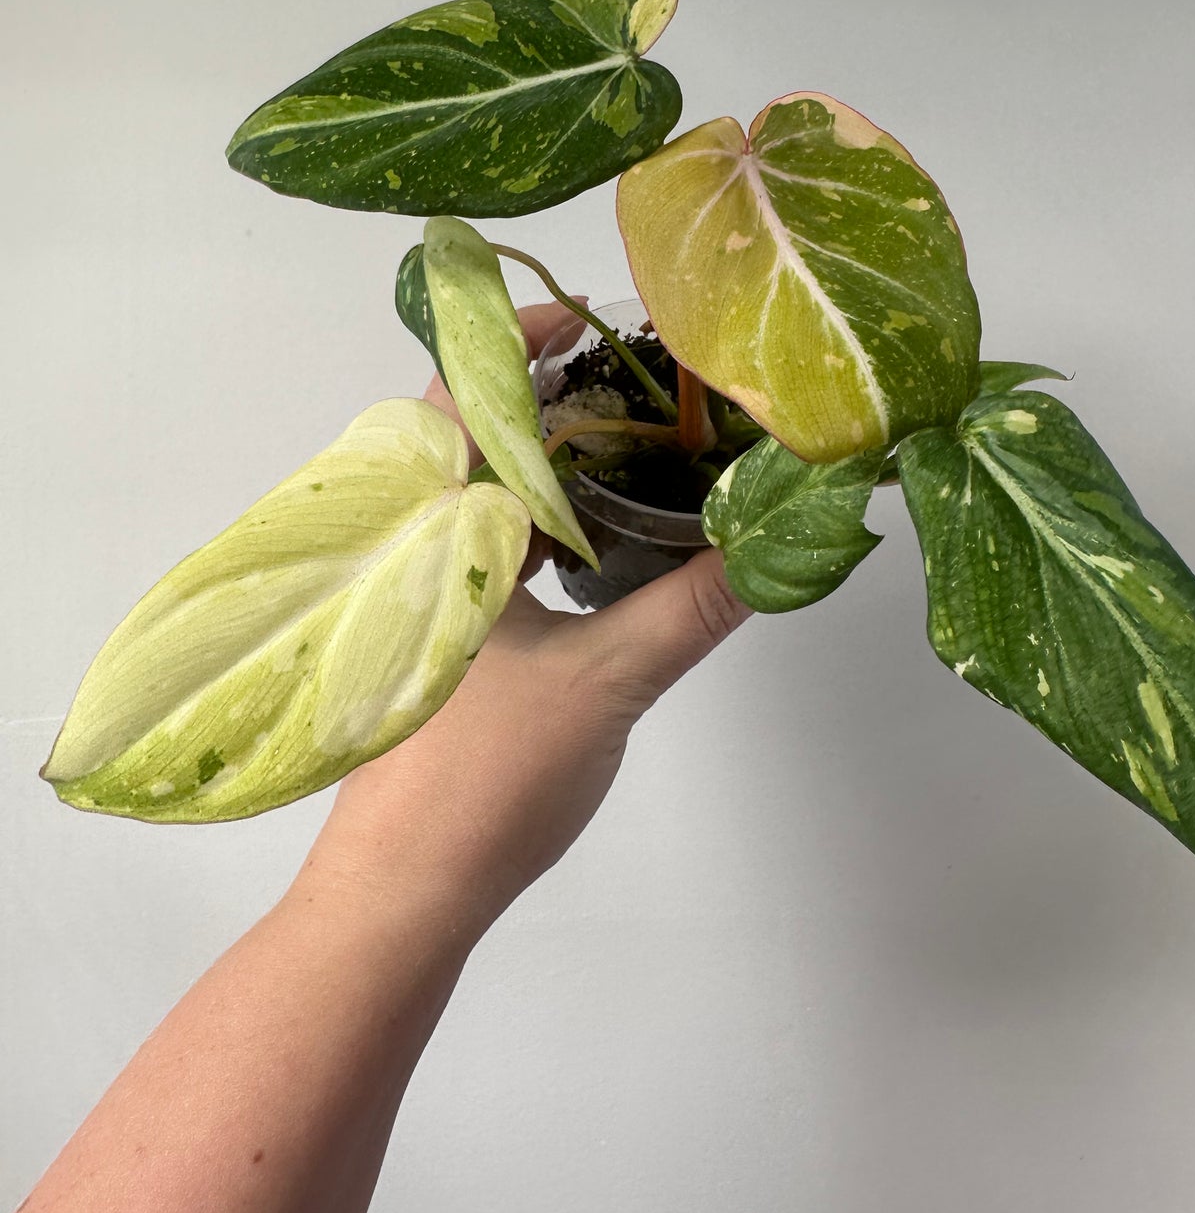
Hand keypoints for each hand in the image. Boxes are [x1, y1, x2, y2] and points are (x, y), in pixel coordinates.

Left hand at [304, 301, 751, 949]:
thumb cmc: (483, 780)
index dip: (514, 342)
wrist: (401, 895)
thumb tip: (776, 543)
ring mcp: (423, 597)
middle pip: (475, 439)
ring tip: (635, 441)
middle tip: (638, 380)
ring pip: (481, 498)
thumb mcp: (607, 684)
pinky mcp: (439, 642)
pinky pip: (487, 550)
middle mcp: (417, 549)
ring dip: (547, 463)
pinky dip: (540, 526)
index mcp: (438, 533)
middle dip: (550, 397)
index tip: (588, 316)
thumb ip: (692, 607)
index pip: (459, 398)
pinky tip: (601, 541)